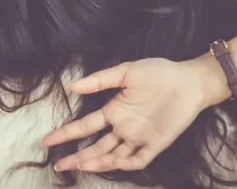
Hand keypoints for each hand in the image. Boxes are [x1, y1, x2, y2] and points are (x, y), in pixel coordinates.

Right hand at [42, 58, 218, 172]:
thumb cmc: (158, 73)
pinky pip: (138, 159)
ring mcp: (139, 137)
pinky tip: (113, 163)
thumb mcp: (126, 71)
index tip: (48, 140)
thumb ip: (101, 80)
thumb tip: (74, 86)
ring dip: (97, 161)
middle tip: (59, 164)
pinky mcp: (156, 144)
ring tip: (79, 165)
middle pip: (96, 146)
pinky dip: (126, 163)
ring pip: (114, 156)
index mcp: (114, 110)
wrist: (189, 81)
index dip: (67, 134)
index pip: (86, 126)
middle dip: (77, 156)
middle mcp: (123, 127)